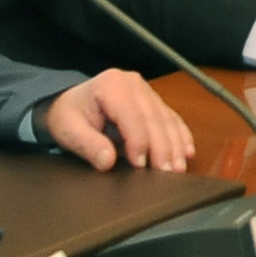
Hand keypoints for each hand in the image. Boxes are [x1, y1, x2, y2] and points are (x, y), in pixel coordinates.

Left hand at [41, 69, 197, 171]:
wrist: (69, 103)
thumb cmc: (68, 115)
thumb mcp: (68, 130)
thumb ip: (87, 145)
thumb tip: (107, 161)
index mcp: (112, 85)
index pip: (132, 116)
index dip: (139, 141)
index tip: (140, 165)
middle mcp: (133, 84)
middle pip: (154, 118)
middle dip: (162, 147)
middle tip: (167, 172)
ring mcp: (145, 90)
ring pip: (166, 119)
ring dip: (175, 145)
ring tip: (178, 168)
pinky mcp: (152, 100)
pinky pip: (171, 117)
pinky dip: (180, 135)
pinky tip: (187, 151)